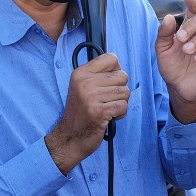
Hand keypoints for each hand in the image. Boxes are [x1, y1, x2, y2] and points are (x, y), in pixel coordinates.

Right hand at [45, 53, 128, 173]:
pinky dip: (120, 114)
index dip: (116, 70)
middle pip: (122, 76)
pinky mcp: (99, 111)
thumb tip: (119, 66)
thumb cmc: (81, 112)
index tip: (109, 82)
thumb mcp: (83, 87)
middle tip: (108, 100)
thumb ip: (98, 75)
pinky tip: (109, 117)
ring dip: (121, 103)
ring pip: (125, 92)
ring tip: (108, 109)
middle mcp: (85, 82)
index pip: (111, 58)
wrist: (70, 137)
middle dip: (120, 90)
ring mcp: (91, 96)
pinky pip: (123, 106)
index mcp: (81, 73)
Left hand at [156, 0, 195, 123]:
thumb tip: (169, 17)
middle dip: (195, 22)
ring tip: (187, 51)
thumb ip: (164, 33)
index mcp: (189, 26)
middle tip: (180, 38)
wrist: (178, 88)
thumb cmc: (171, 66)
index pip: (195, 8)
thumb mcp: (162, 50)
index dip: (193, 0)